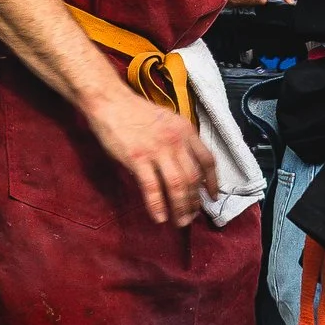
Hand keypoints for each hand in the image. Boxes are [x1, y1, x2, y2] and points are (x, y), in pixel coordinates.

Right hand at [85, 92, 217, 224]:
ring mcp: (158, 150)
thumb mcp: (168, 122)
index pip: (208, 160)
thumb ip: (178, 142)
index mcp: (186, 131)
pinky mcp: (138, 159)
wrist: (111, 103)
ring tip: (180, 222)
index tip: (213, 197)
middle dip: (194, 201)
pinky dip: (157, 205)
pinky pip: (152, 187)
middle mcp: (177, 141)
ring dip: (180, 207)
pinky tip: (159, 217)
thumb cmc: (137, 113)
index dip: (213, 181)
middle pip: (193, 177)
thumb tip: (185, 168)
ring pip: (177, 185)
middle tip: (192, 216)